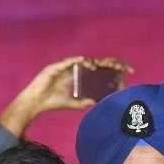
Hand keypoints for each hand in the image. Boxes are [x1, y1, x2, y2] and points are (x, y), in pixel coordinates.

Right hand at [0, 56, 134, 136]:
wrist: (36, 103)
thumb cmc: (52, 102)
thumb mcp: (73, 103)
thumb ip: (85, 102)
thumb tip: (98, 102)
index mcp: (80, 76)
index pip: (99, 70)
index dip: (112, 69)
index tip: (127, 72)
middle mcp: (75, 70)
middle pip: (96, 63)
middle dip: (110, 63)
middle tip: (122, 68)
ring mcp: (66, 67)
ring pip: (84, 60)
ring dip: (94, 62)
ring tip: (100, 67)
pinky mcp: (56, 67)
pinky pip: (70, 62)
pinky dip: (79, 61)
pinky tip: (87, 63)